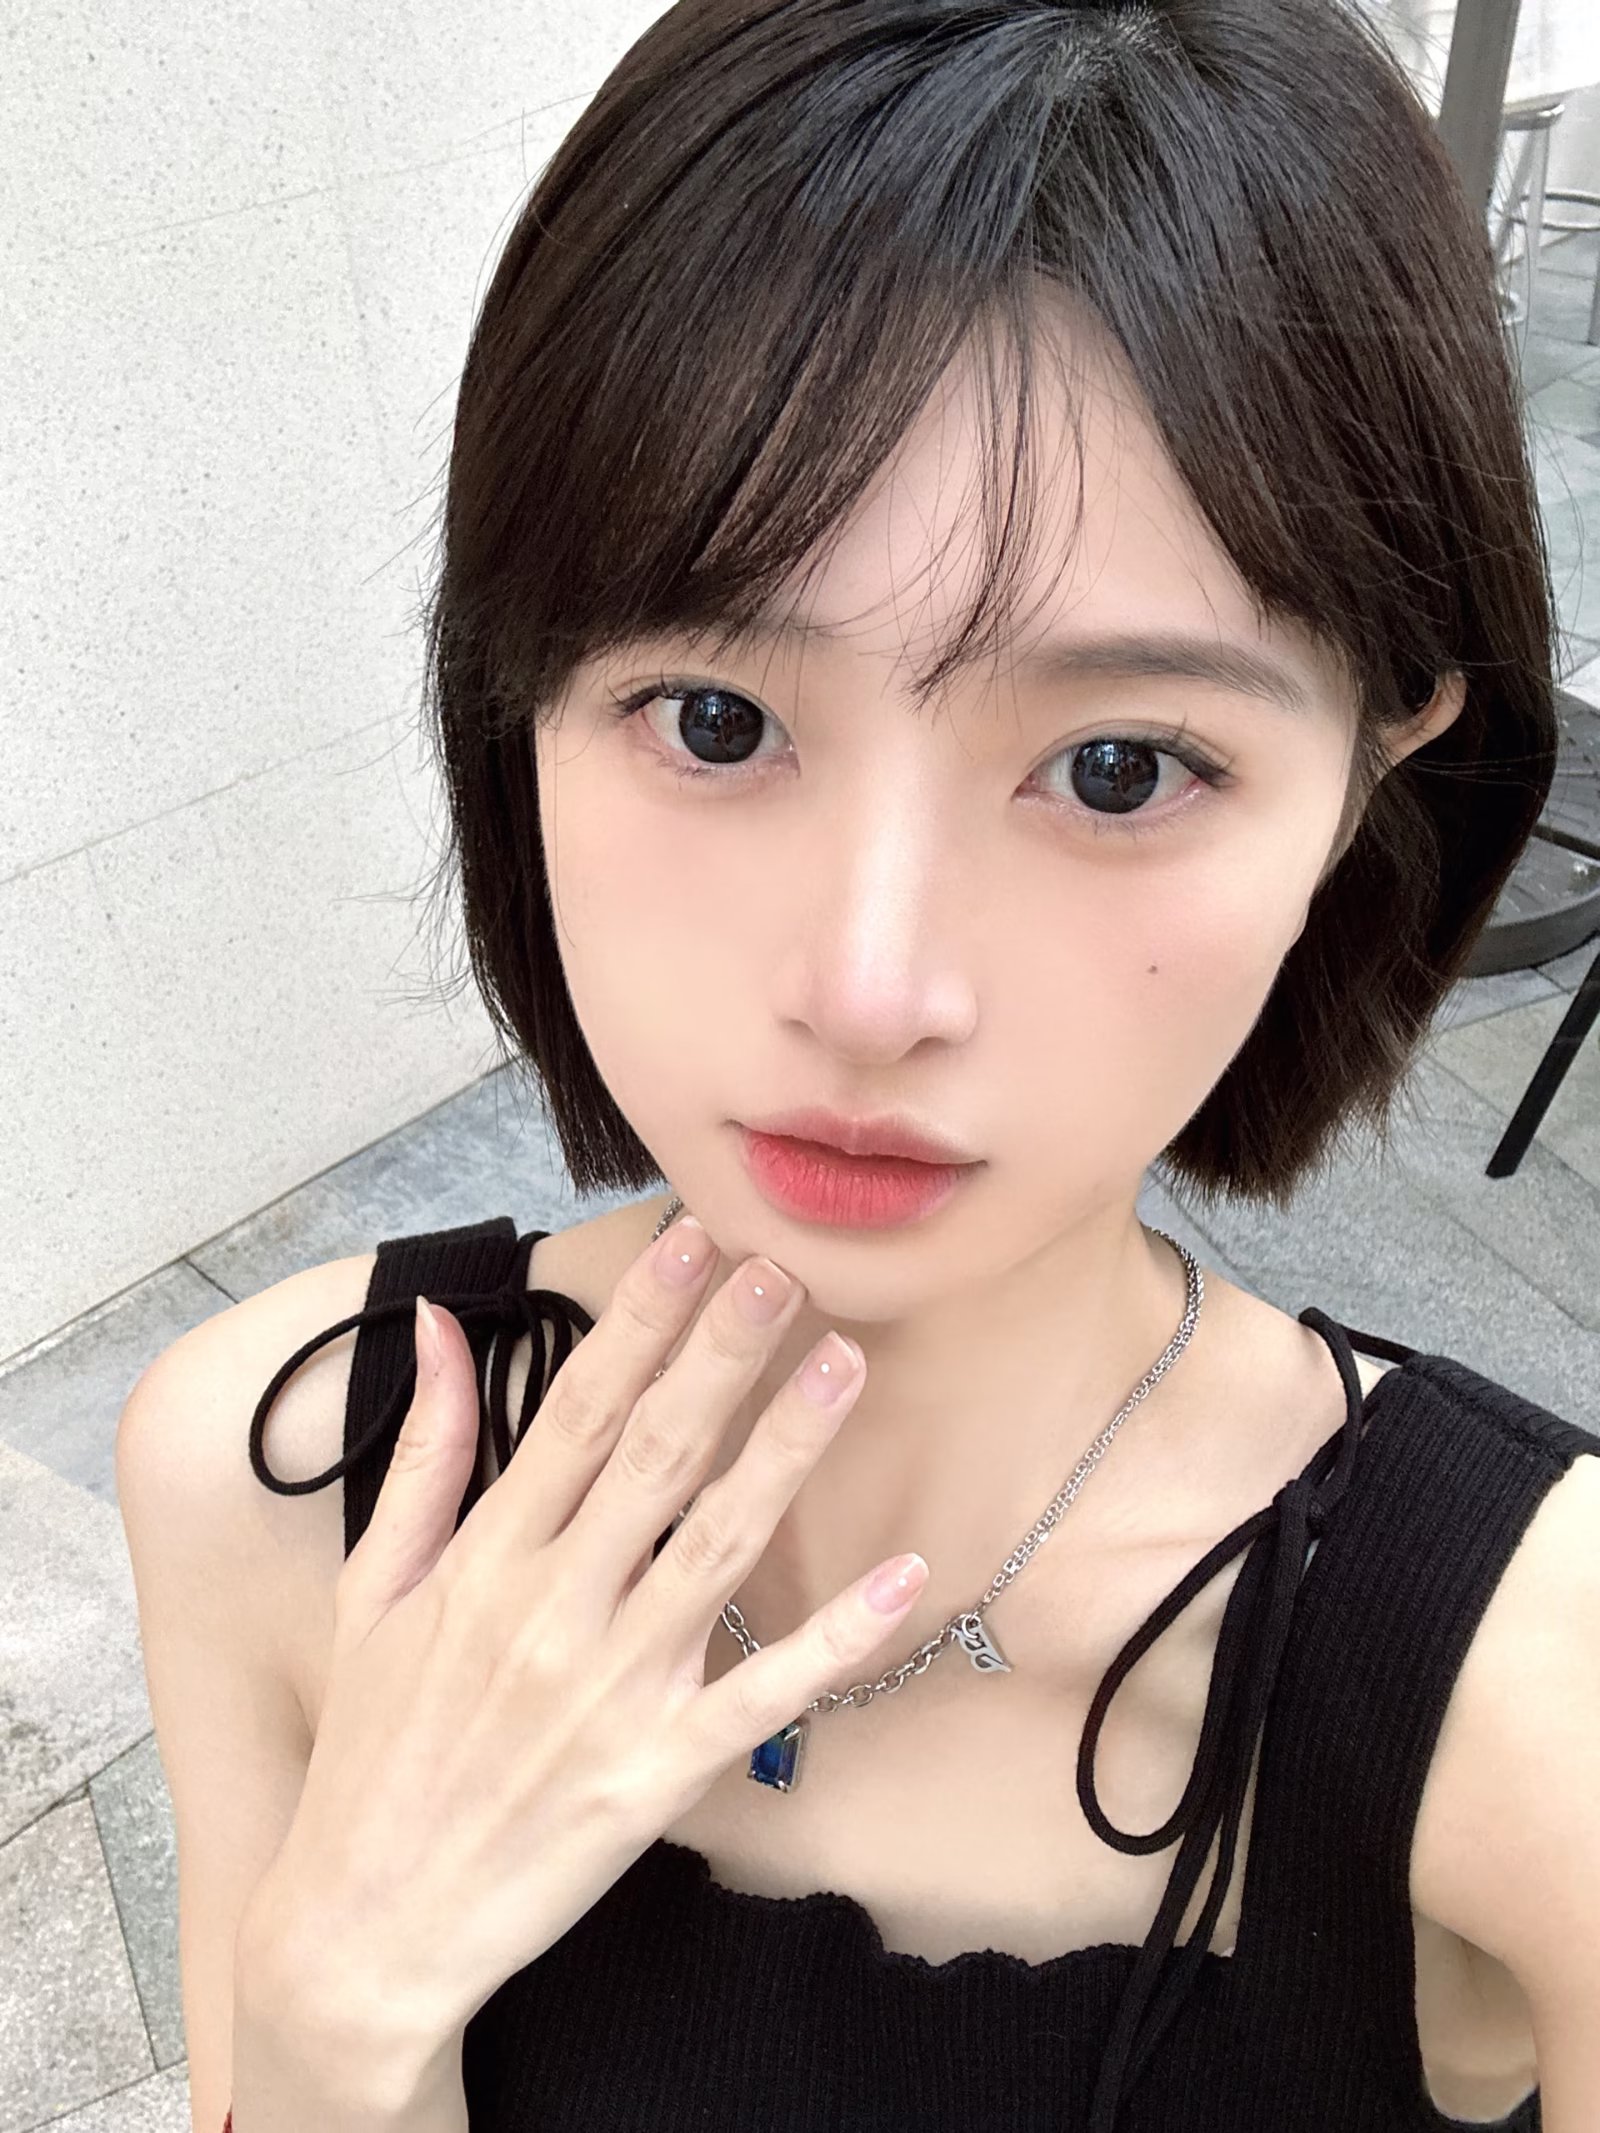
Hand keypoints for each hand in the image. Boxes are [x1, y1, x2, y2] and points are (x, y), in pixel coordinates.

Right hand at [238, 1215, 926, 2055]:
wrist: (369, 1928)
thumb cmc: (377, 1749)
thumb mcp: (374, 1589)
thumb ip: (422, 1453)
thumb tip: (435, 1323)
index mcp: (487, 1559)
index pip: (578, 1411)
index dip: (640, 1320)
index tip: (690, 1244)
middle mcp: (554, 1609)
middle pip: (657, 1455)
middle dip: (723, 1353)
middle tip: (783, 1269)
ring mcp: (613, 1690)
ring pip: (719, 1547)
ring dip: (786, 1451)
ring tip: (843, 1366)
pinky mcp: (659, 1771)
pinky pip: (764, 1693)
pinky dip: (835, 1636)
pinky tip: (903, 1576)